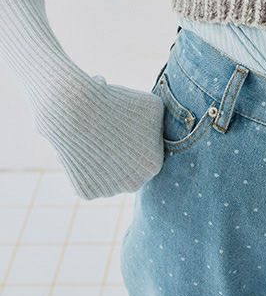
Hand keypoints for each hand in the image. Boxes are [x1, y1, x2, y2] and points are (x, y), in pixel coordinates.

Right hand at [36, 73, 165, 200]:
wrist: (77, 110)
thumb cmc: (118, 102)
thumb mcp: (152, 105)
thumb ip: (159, 123)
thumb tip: (157, 131)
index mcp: (153, 164)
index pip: (149, 151)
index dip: (139, 135)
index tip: (128, 123)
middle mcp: (134, 184)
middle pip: (131, 167)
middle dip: (124, 151)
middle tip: (112, 129)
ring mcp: (109, 191)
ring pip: (110, 173)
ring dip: (105, 158)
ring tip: (96, 135)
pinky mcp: (87, 192)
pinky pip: (90, 177)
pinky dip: (86, 164)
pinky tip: (83, 147)